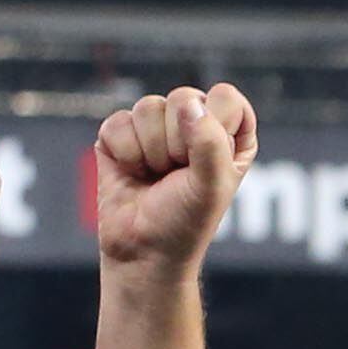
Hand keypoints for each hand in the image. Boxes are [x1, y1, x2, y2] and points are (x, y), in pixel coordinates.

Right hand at [93, 84, 258, 274]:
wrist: (143, 250)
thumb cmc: (187, 222)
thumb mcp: (213, 185)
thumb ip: (210, 142)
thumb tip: (188, 104)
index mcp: (229, 134)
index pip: (225, 98)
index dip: (215, 126)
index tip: (209, 161)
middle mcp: (194, 125)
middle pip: (183, 98)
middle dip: (178, 143)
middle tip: (177, 174)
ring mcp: (155, 127)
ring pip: (147, 107)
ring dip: (151, 150)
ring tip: (156, 175)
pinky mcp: (120, 134)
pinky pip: (118, 121)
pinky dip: (125, 152)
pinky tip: (133, 173)